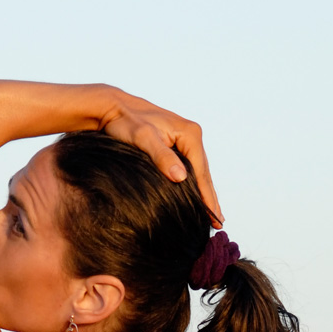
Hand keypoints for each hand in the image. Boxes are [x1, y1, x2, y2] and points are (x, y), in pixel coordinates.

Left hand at [99, 88, 222, 227]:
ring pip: (199, 171)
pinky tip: (197, 194)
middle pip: (204, 173)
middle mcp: (191, 134)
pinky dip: (195, 183)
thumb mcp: (143, 139)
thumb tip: (181, 178)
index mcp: (189, 134)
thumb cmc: (126, 123)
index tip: (214, 217)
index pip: (201, 172)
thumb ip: (162, 157)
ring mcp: (185, 137)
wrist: (114, 107)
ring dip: (205, 192)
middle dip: (210, 198)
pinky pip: (191, 167)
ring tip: (212, 213)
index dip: (207, 197)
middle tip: (218, 223)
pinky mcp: (177, 141)